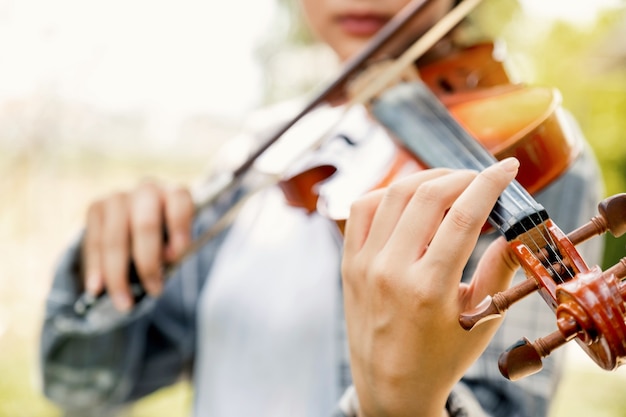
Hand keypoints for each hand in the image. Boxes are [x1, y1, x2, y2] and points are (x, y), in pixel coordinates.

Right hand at [82, 181, 193, 310]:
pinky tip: (96, 288)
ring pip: (115, 239)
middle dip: (148, 263)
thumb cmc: (166, 235)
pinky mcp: (96, 207)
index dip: (179, 228)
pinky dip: (96, 268)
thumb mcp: (177, 241)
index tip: (176, 257)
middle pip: (145, 225)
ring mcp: (119, 197)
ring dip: (118, 275)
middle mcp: (147, 190)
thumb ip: (175, 248)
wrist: (136, 221)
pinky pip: (94, 242)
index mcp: (174, 193)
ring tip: (125, 303)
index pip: (179, 202)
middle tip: (155, 291)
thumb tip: (167, 259)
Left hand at [342, 159, 520, 416]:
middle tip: (480, 179)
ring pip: (392, 195)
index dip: (489, 183)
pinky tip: (409, 198)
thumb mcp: (479, 321)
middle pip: (426, 196)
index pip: (463, 216)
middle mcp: (390, 271)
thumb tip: (517, 230)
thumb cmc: (439, 359)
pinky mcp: (349, 263)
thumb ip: (499, 271)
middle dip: (461, 177)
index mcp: (428, 288)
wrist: (389, 387)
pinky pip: (362, 210)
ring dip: (426, 179)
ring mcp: (364, 264)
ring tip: (449, 185)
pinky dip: (387, 193)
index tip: (506, 168)